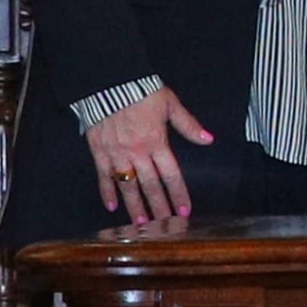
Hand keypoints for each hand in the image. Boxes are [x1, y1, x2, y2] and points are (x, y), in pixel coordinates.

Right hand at [85, 87, 212, 224]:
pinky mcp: (99, 152)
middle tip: (164, 226)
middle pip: (150, 185)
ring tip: (141, 223)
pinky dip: (107, 192)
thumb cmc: (142, 91)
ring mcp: (116, 154)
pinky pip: (103, 176)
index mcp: (157, 141)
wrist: (110, 80)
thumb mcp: (170, 103)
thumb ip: (188, 124)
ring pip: (127, 186)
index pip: (171, 174)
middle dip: (158, 207)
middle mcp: (137, 152)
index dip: (178, 194)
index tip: (184, 211)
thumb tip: (208, 139)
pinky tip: (112, 207)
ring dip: (135, 206)